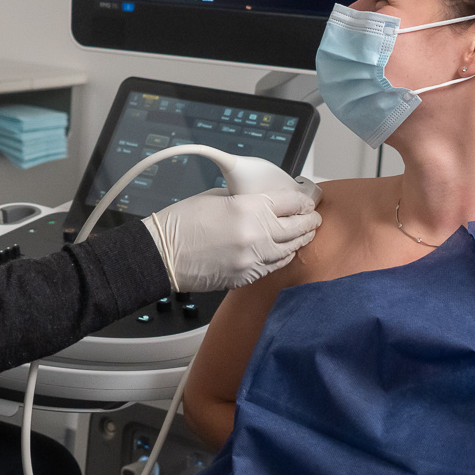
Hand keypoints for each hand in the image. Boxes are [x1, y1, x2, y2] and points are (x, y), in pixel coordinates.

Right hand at [143, 188, 320, 292]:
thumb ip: (246, 200)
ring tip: (304, 234)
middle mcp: (255, 235)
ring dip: (299, 241)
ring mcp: (252, 259)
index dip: (302, 201)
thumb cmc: (181, 224)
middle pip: (297, 228)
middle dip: (308, 222)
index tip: (306, 202)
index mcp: (247, 208)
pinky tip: (284, 251)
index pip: (290, 202)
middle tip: (313, 219)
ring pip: (289, 250)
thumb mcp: (216, 198)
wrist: (161, 255)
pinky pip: (273, 267)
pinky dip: (282, 257)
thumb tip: (265, 204)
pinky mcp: (245, 277)